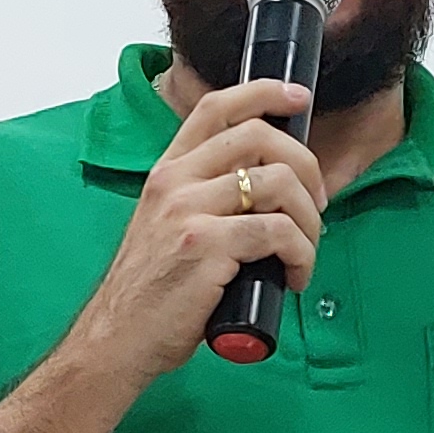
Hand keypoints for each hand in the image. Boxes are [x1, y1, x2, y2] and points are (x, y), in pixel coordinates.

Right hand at [68, 77, 322, 383]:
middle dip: (306, 166)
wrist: (116, 340)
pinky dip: (301, 254)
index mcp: (167, 172)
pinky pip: (277, 232)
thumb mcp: (167, 228)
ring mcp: (188, 212)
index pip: (216, 107)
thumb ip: (205, 200)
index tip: (299, 99)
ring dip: (309, 219)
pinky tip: (294, 276)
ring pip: (278, 184)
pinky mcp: (206, 247)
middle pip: (259, 137)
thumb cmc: (150, 294)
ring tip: (305, 251)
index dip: (265, 92)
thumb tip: (268, 190)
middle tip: (316, 205)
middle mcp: (175, 183)